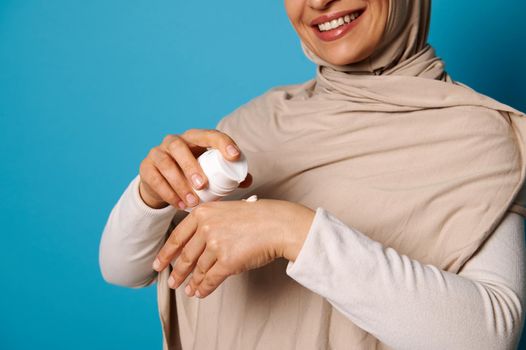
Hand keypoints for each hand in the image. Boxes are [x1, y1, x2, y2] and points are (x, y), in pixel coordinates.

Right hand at [138, 129, 252, 208]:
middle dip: (192, 166)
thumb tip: (247, 180)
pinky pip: (155, 179)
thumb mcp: (209, 171)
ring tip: (193, 202)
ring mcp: (157, 153)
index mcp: (194, 138)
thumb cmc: (192, 174)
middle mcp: (174, 141)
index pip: (209, 135)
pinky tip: (180, 205)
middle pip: (180, 147)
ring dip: (180, 184)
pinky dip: (168, 194)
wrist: (162, 183)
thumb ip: (228, 174)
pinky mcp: (146, 168)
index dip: (222, 143)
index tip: (234, 156)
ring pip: (166, 164)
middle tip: (203, 185)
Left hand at [151, 199, 315, 297]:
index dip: (165, 253)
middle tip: (171, 281)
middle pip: (185, 255)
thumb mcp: (227, 210)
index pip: (177, 236)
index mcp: (203, 213)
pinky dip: (204, 288)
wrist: (278, 224)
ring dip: (192, 282)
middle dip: (176, 271)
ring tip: (187, 289)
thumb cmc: (258, 217)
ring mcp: (216, 245)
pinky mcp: (227, 261)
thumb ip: (209, 222)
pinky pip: (211, 279)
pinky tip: (200, 293)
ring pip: (198, 269)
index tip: (158, 263)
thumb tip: (195, 243)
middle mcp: (206, 228)